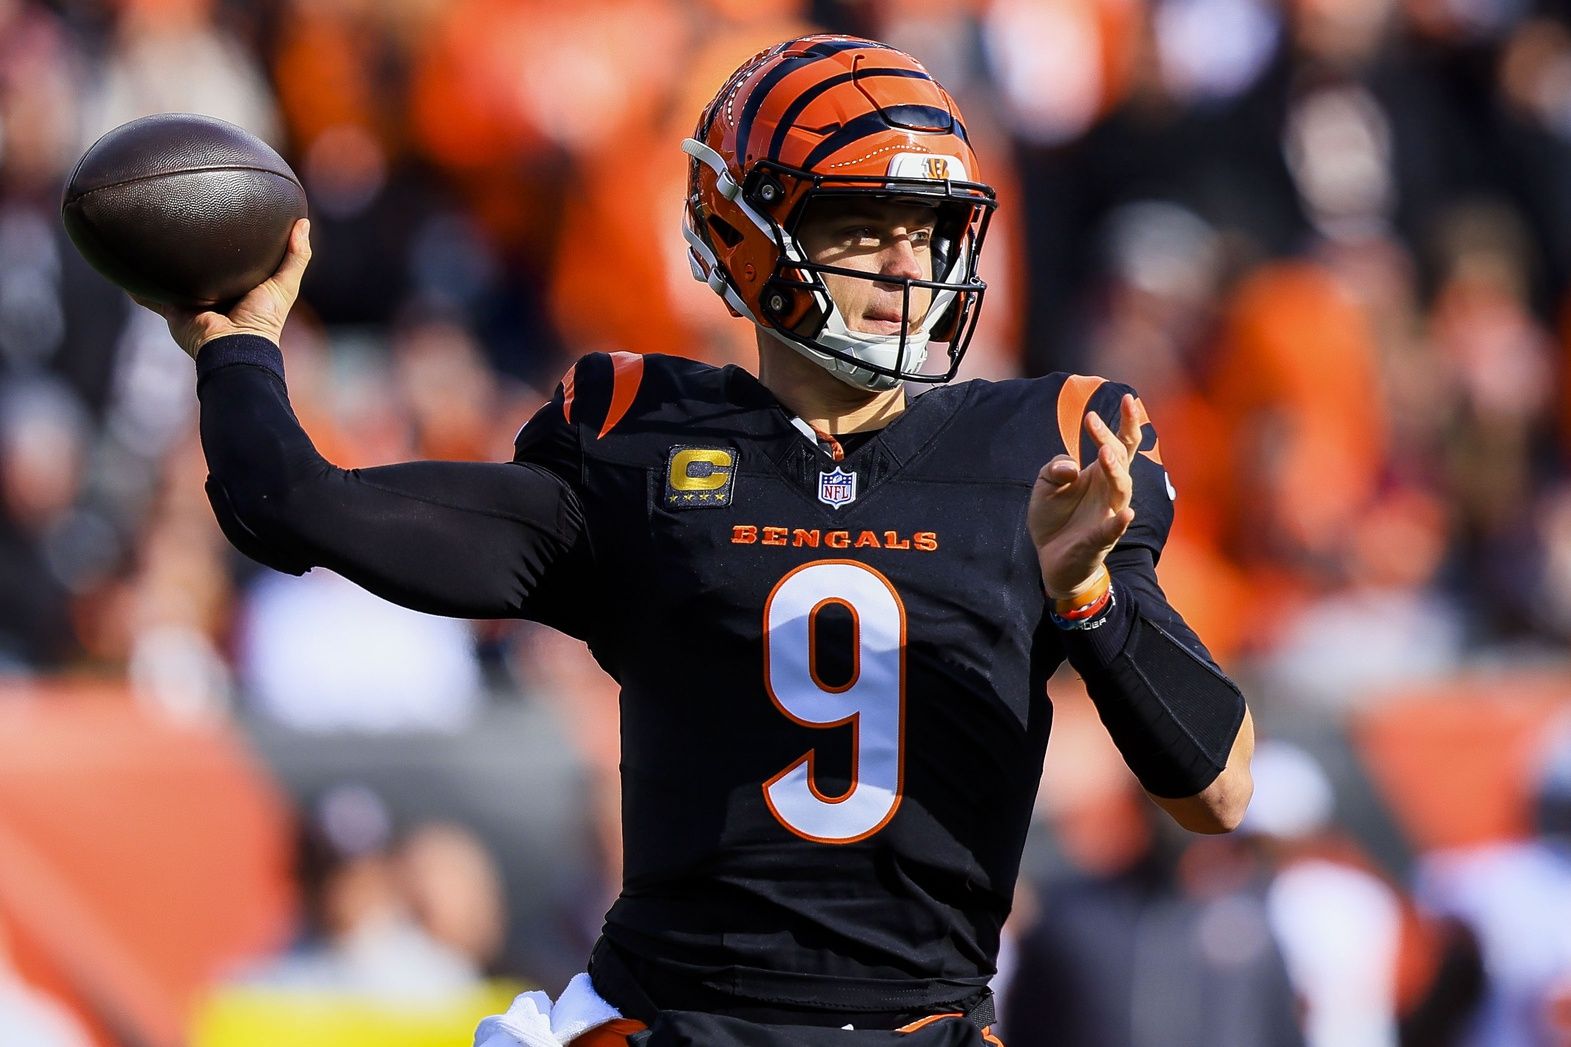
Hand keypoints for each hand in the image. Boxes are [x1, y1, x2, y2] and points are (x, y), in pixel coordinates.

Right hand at [132, 218, 311, 359]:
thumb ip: (296, 255)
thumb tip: (303, 223)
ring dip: (160, 265)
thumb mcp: (285, 284)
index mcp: (238, 287)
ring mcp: (191, 301)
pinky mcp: (173, 309)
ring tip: (146, 238)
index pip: (232, 260)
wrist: (234, 345)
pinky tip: (123, 270)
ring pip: (172, 278)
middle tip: (180, 220)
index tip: (222, 218)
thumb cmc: (263, 318)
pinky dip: (137, 286)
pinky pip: (149, 296)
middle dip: (189, 251)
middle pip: (198, 267)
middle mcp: (213, 292)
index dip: (229, 243)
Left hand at [1028, 392, 1142, 599]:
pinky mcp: (1100, 540)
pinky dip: (1119, 523)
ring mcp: (1108, 515)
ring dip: (1115, 471)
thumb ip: (1055, 468)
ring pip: (1121, 489)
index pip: (1121, 443)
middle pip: (1121, 460)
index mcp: (1101, 473)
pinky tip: (1126, 515)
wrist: (1051, 558)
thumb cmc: (1055, 516)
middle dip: (1111, 438)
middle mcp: (1110, 491)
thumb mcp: (1045, 485)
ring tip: (1104, 453)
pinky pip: (1113, 530)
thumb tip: (1069, 466)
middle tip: (1092, 421)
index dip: (1126, 421)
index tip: (1126, 397)